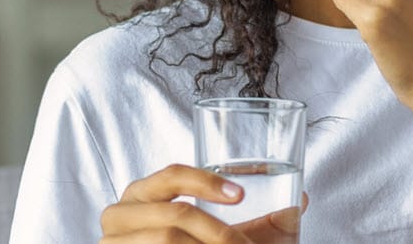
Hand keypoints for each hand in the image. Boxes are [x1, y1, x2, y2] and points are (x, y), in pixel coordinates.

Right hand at [100, 164, 307, 243]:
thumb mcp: (222, 237)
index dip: (206, 182)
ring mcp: (111, 243)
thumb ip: (257, 222)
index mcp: (142, 193)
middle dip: (218, 235)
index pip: (172, 176)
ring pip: (166, 241)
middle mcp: (119, 214)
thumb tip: (301, 201)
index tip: (241, 196)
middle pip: (173, 216)